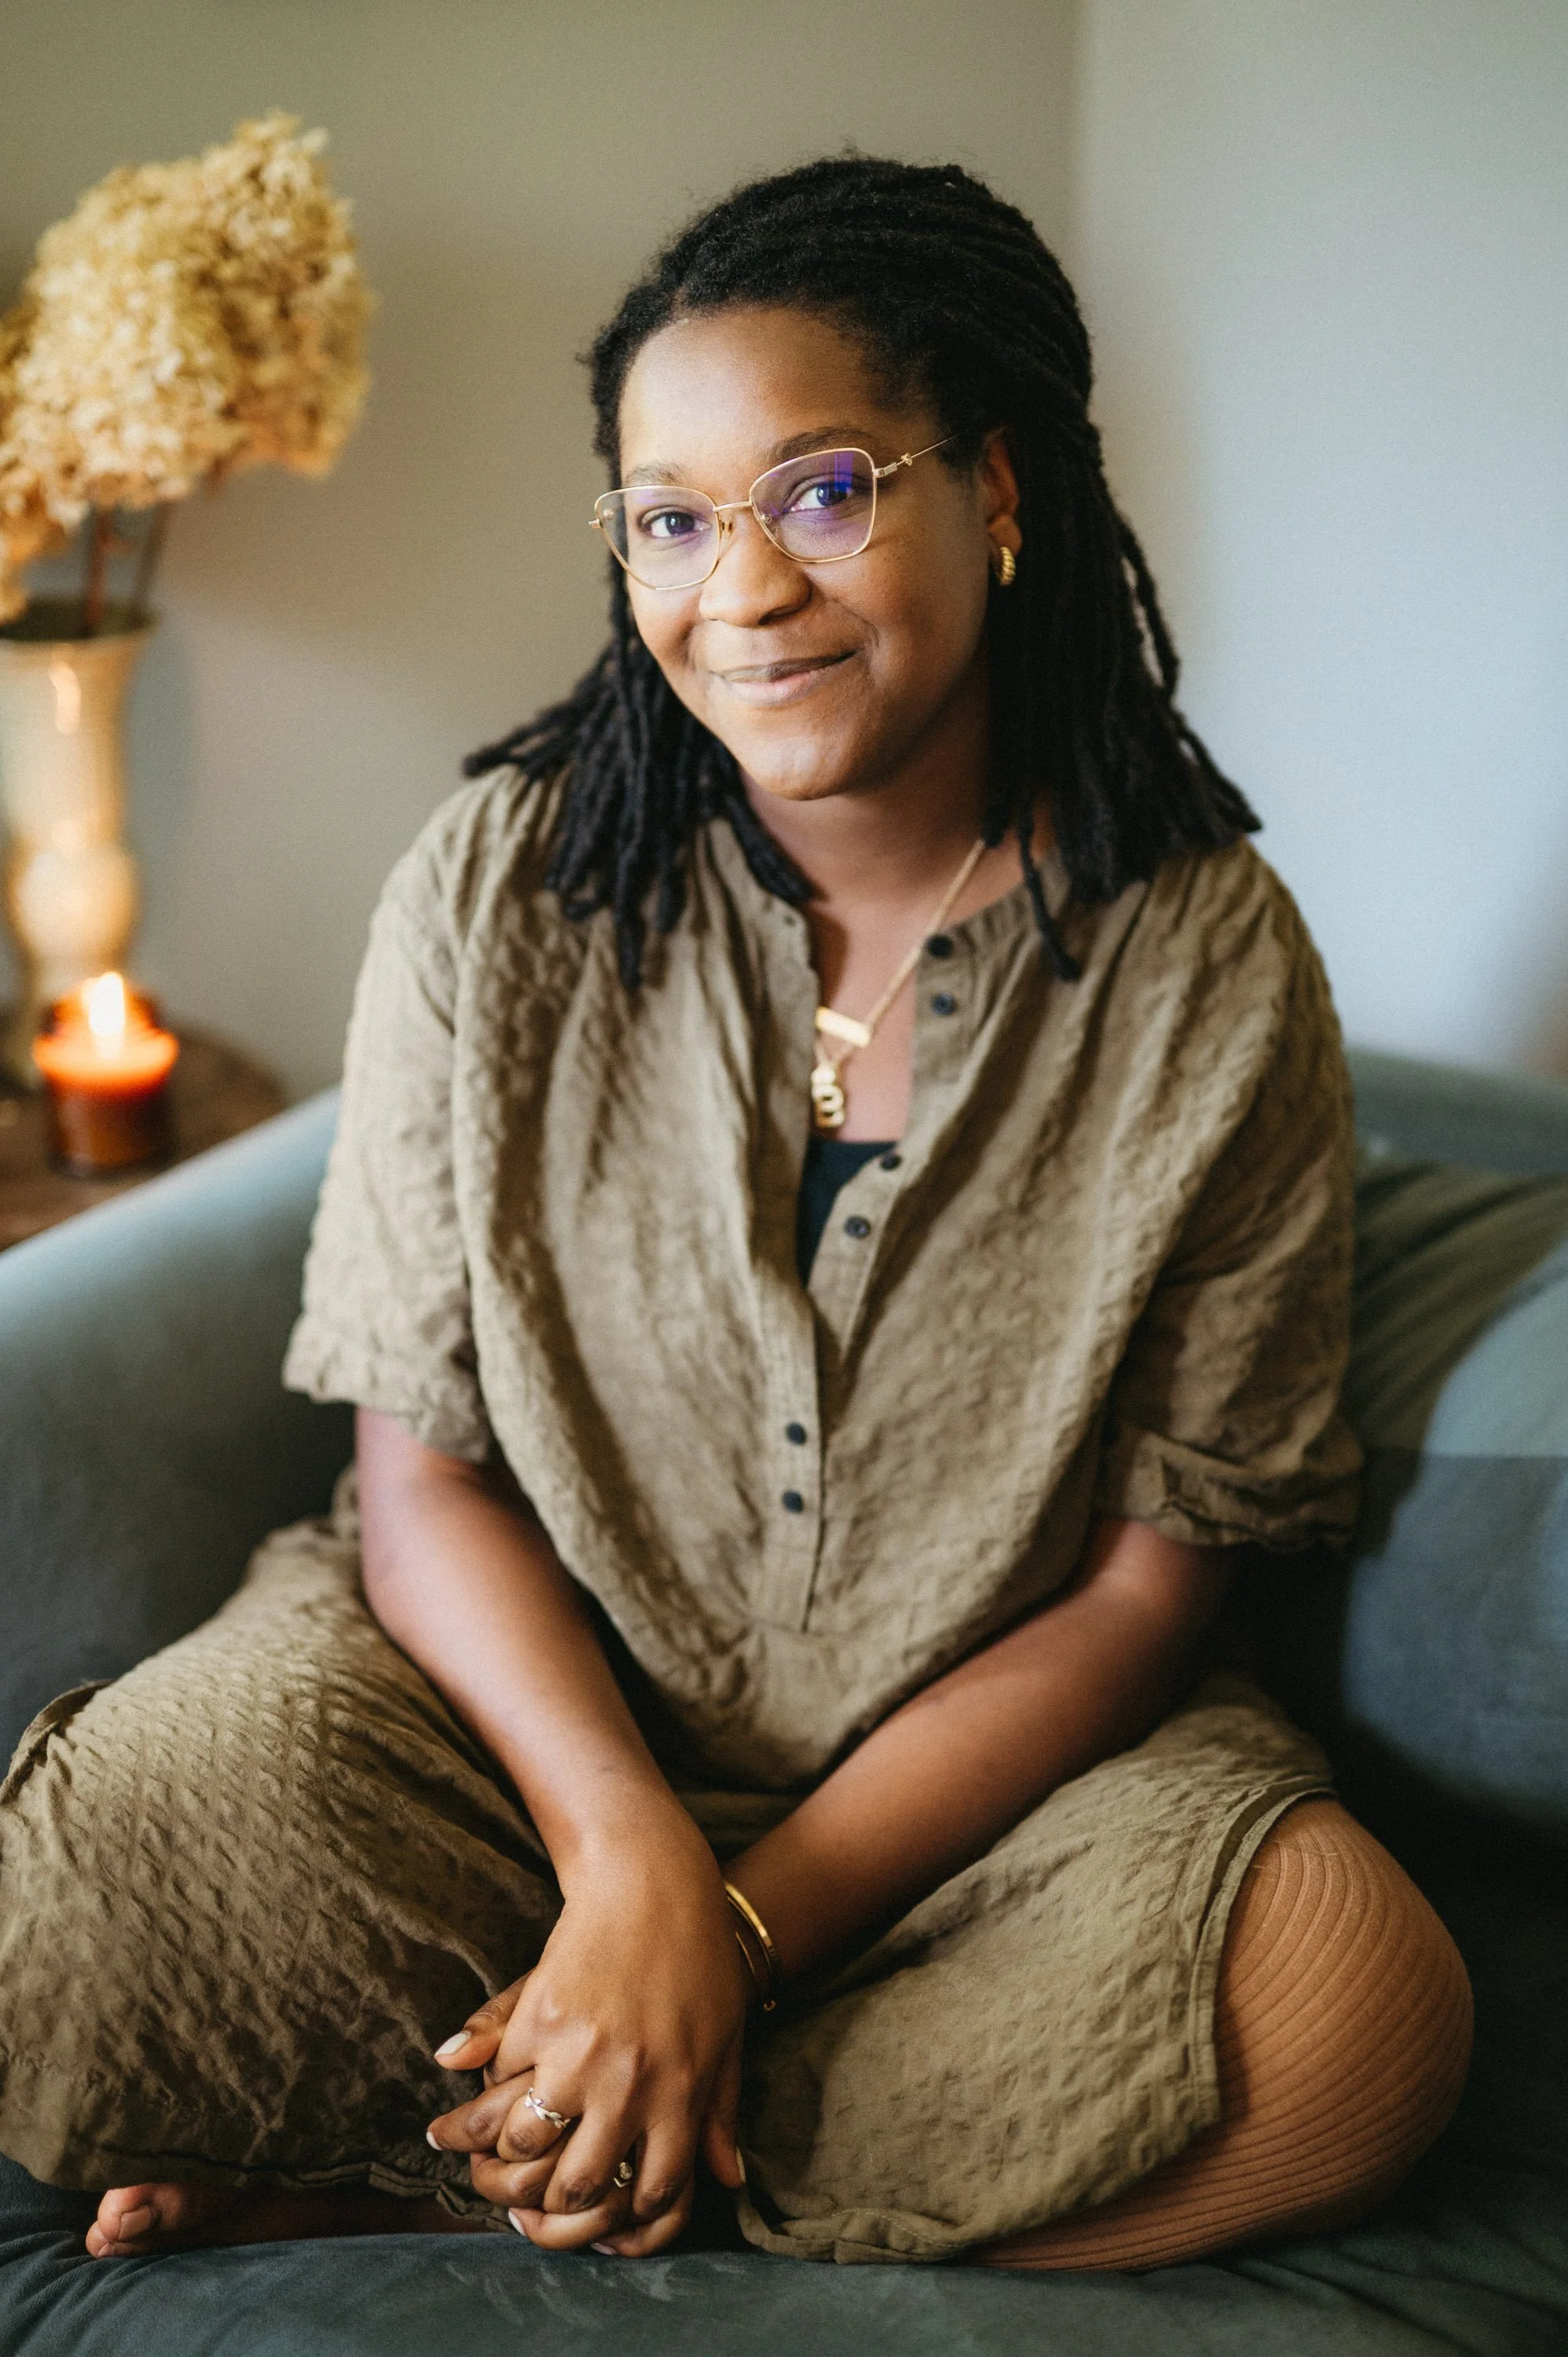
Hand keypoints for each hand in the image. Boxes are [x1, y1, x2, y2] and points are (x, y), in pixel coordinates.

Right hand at [428, 1822, 749, 2254]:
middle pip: (580, 2186)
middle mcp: (630, 2087)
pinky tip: (466, 2120)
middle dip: (553, 2206)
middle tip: (526, 2204)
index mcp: (681, 2097)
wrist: (656, 1881)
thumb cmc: (700, 1958)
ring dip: (504, 2162)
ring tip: (489, 2162)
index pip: (650, 2193)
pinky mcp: (540, 2019)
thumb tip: (728, 2183)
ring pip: (527, 2146)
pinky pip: (500, 2085)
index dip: (622, 2220)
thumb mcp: (725, 2039)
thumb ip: (720, 2116)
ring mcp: (580, 2055)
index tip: (597, 2216)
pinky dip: (480, 2111)